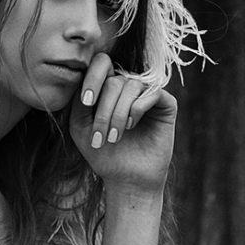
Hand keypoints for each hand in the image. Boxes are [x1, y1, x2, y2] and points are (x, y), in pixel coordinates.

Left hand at [69, 55, 175, 193]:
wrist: (128, 179)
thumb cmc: (104, 153)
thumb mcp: (81, 126)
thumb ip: (78, 101)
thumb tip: (86, 75)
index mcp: (108, 88)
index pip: (102, 64)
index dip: (92, 78)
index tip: (85, 102)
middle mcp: (129, 87)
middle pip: (114, 80)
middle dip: (104, 110)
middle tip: (101, 137)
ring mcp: (148, 94)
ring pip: (132, 86)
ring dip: (119, 113)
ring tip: (115, 136)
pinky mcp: (166, 104)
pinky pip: (152, 93)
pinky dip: (138, 108)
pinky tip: (132, 125)